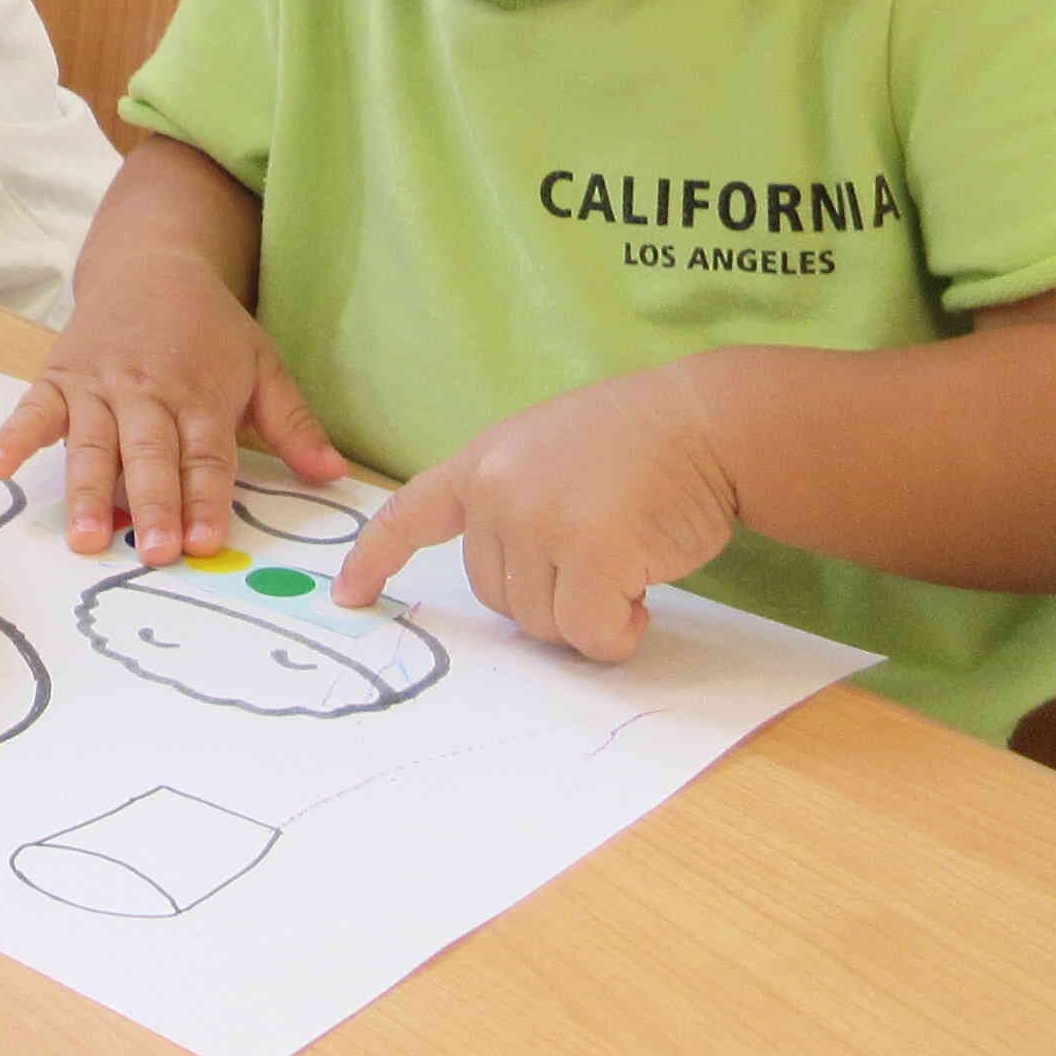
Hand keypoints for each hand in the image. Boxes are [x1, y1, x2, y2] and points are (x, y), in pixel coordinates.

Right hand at [0, 255, 345, 564]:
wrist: (149, 262)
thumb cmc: (208, 327)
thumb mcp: (262, 363)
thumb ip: (294, 424)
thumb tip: (335, 475)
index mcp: (200, 393)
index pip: (205, 455)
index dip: (206, 498)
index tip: (207, 540)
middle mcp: (148, 390)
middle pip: (151, 454)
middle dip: (153, 503)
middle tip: (154, 551)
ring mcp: (98, 384)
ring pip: (94, 443)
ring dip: (88, 490)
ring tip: (85, 537)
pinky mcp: (58, 377)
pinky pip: (33, 409)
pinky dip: (15, 435)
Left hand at [331, 365, 741, 663]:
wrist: (707, 422)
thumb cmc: (643, 443)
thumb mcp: (552, 453)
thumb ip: (516, 504)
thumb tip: (514, 590)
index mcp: (484, 463)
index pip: (410, 513)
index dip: (376, 559)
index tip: (349, 595)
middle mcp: (498, 489)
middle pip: (495, 597)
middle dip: (552, 597)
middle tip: (603, 555)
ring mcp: (539, 519)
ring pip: (542, 623)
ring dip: (590, 614)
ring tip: (628, 557)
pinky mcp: (590, 552)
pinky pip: (588, 633)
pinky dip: (618, 633)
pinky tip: (645, 594)